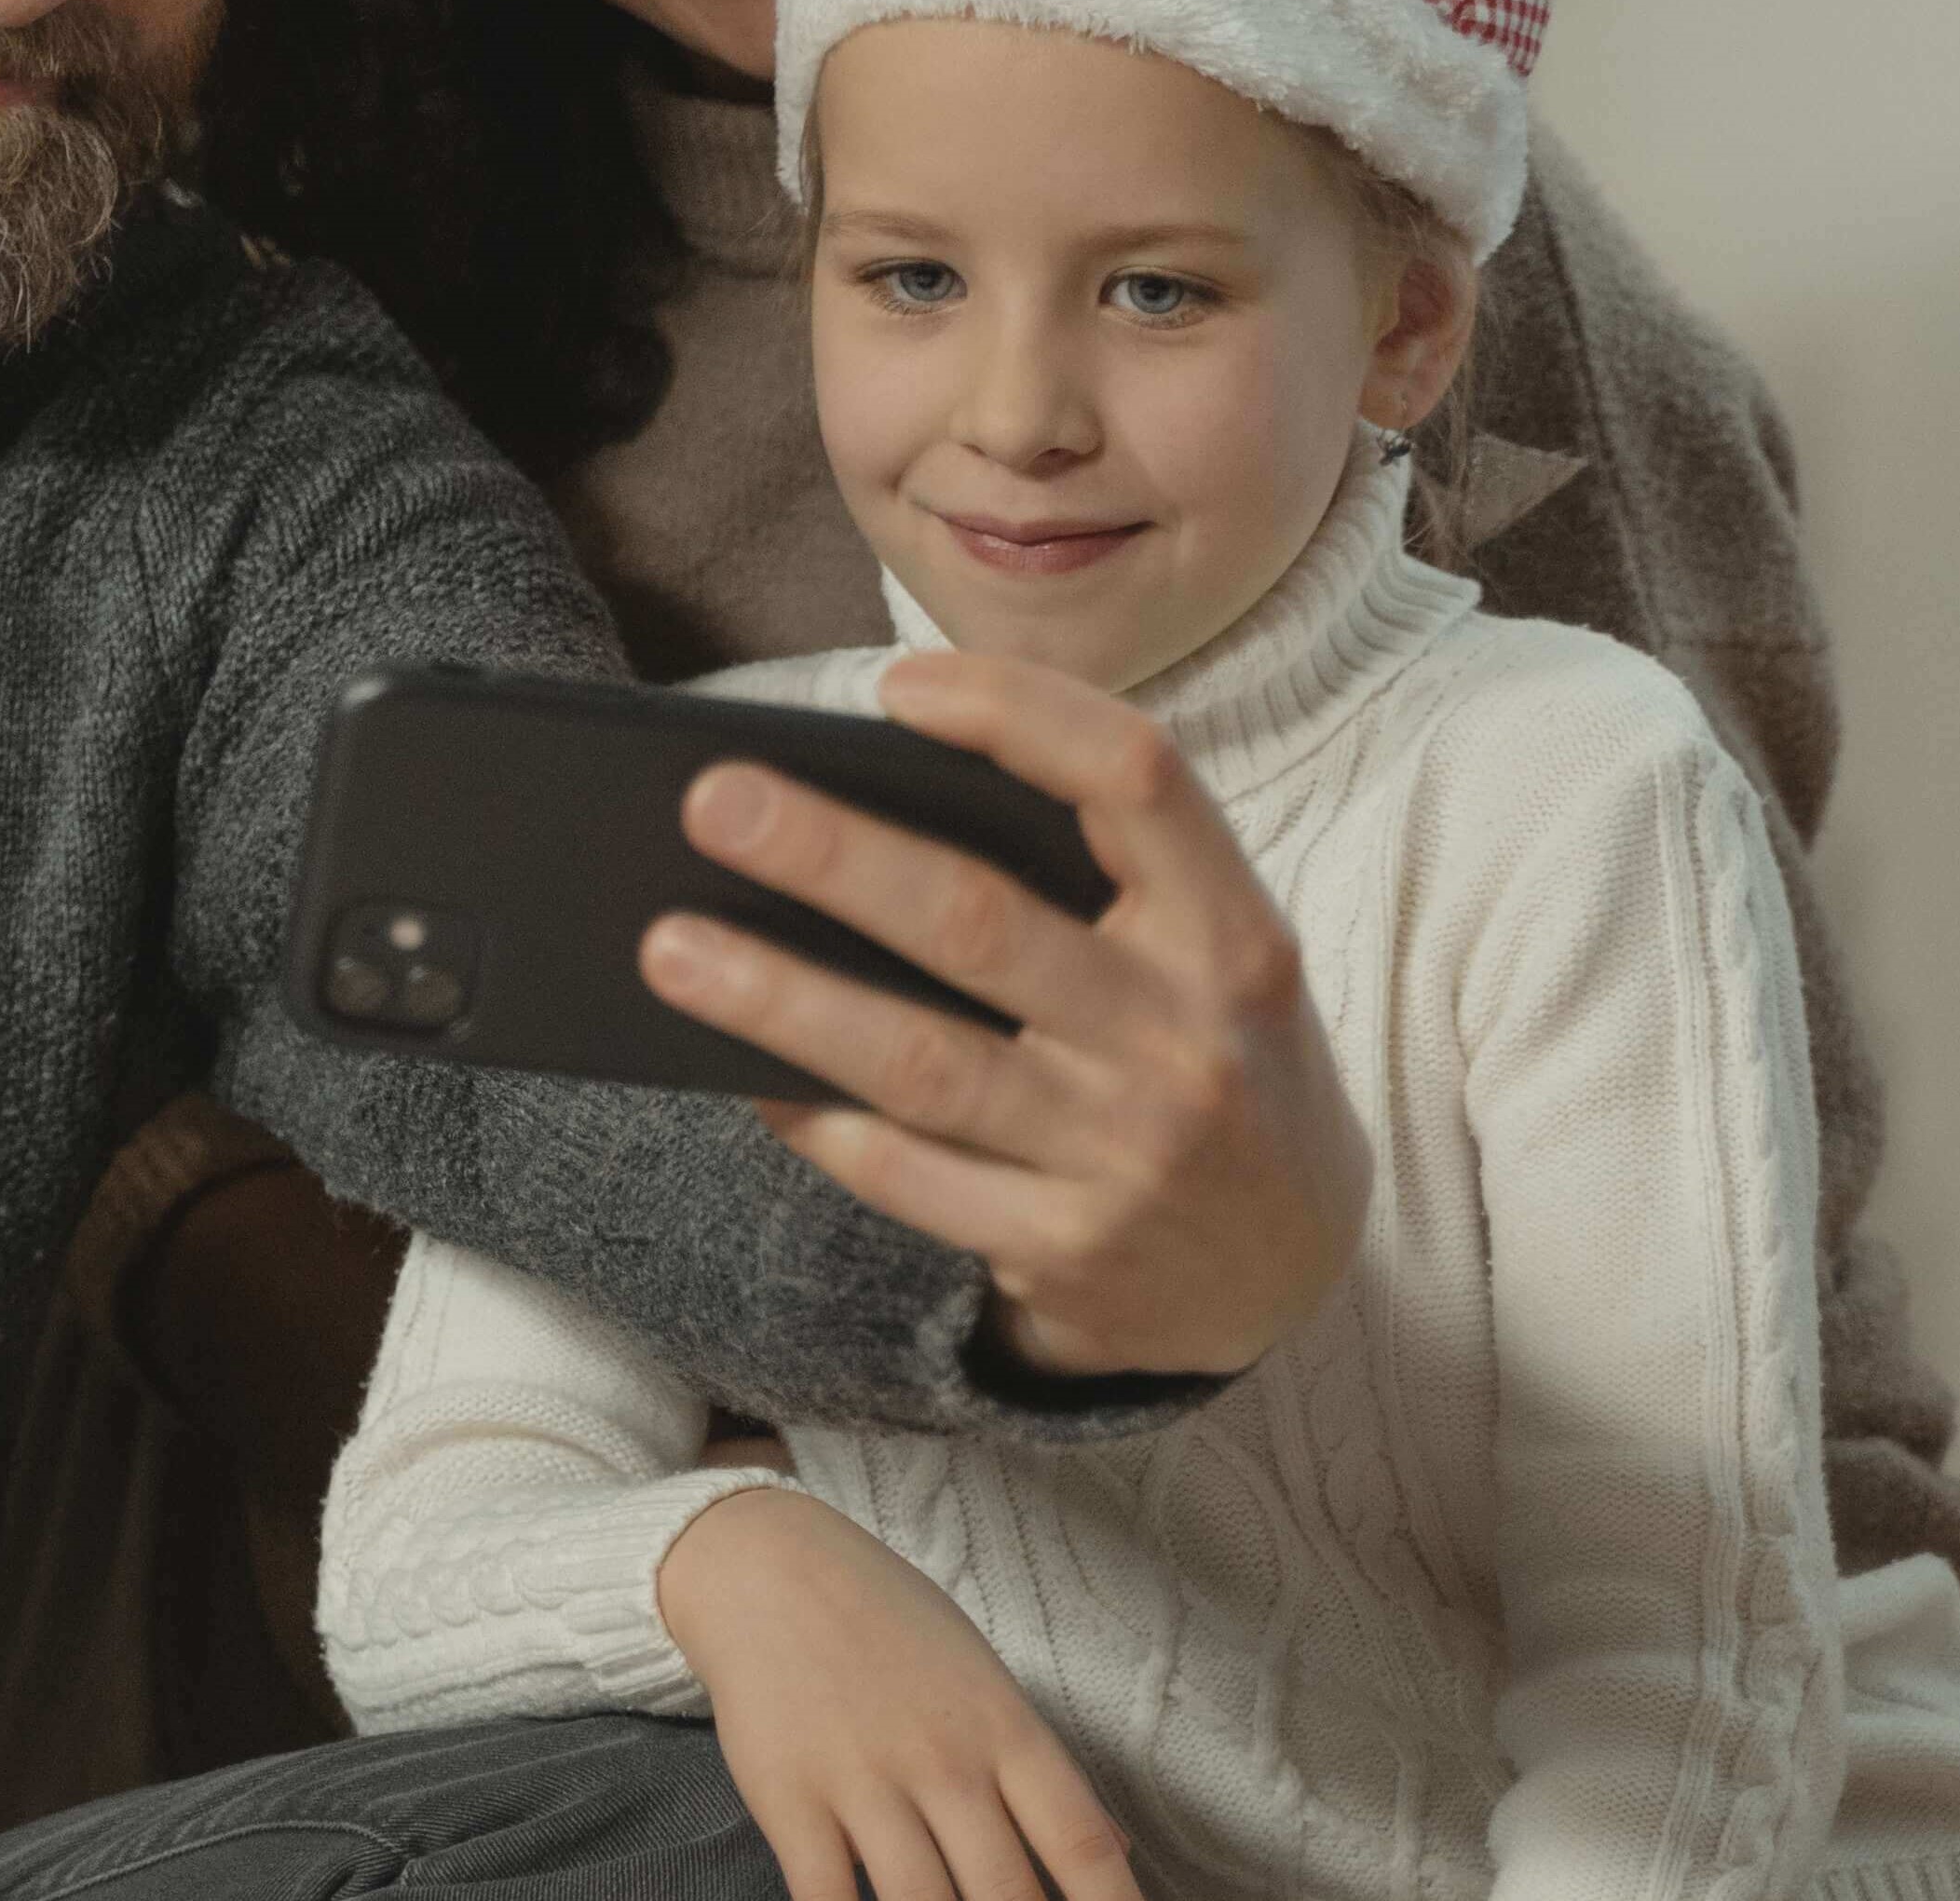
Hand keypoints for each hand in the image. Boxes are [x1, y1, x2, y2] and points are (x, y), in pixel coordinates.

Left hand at [637, 651, 1369, 1377]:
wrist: (1291, 1271)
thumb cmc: (1206, 1057)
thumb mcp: (1206, 954)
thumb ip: (1096, 876)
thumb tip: (868, 792)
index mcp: (1231, 929)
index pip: (1134, 778)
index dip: (1015, 715)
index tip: (894, 687)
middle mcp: (1187, 1037)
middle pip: (983, 923)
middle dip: (834, 856)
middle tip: (711, 801)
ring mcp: (1128, 1154)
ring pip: (921, 1062)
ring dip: (782, 998)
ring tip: (669, 945)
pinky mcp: (1067, 1251)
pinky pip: (906, 1175)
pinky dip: (814, 1116)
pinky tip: (737, 1067)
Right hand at [658, 1484, 1134, 1900]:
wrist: (764, 1565)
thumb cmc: (885, 1624)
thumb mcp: (981, 1677)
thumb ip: (1040, 1771)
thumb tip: (1115, 1855)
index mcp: (1004, 1728)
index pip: (1081, 1843)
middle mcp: (944, 1760)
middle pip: (1007, 1896)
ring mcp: (865, 1781)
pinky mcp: (790, 1799)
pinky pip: (826, 1900)